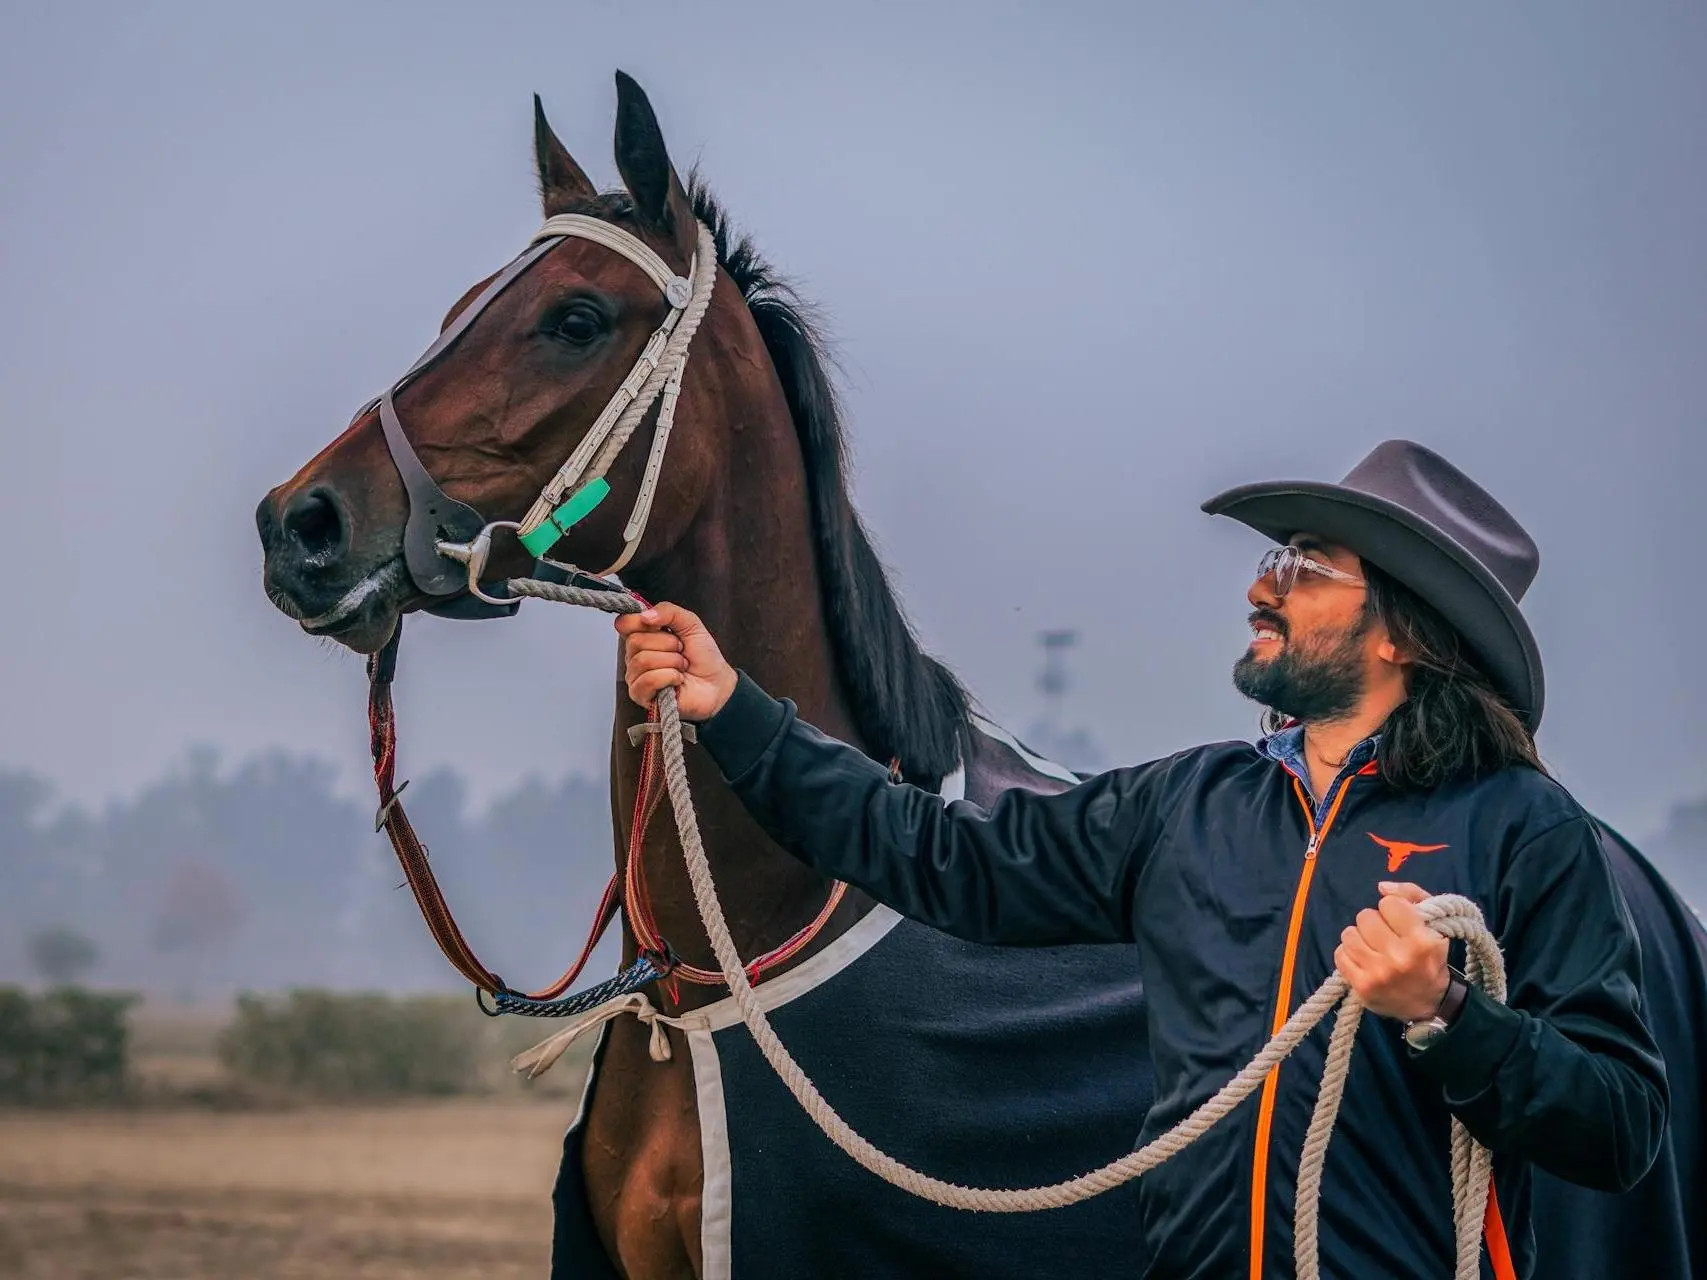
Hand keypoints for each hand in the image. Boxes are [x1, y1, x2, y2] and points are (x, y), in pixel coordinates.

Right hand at [615, 601, 738, 721]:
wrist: (717, 683)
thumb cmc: (703, 656)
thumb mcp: (690, 623)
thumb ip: (668, 611)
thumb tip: (645, 616)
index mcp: (642, 636)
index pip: (624, 623)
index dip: (642, 621)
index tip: (663, 626)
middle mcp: (634, 656)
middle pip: (635, 641)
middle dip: (668, 644)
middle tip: (682, 651)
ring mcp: (636, 677)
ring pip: (642, 660)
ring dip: (672, 661)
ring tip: (682, 666)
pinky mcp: (641, 696)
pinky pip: (648, 680)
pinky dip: (670, 676)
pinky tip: (678, 679)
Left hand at [1335, 882, 1449, 1021]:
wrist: (1430, 1004)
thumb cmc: (1430, 959)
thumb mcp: (1433, 925)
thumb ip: (1411, 896)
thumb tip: (1381, 886)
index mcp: (1421, 941)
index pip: (1389, 903)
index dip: (1392, 909)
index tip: (1398, 920)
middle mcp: (1399, 957)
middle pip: (1365, 916)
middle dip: (1374, 922)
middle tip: (1383, 935)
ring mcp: (1378, 974)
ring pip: (1349, 934)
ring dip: (1359, 937)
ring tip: (1372, 947)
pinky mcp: (1361, 986)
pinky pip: (1339, 954)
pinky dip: (1348, 954)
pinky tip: (1363, 959)